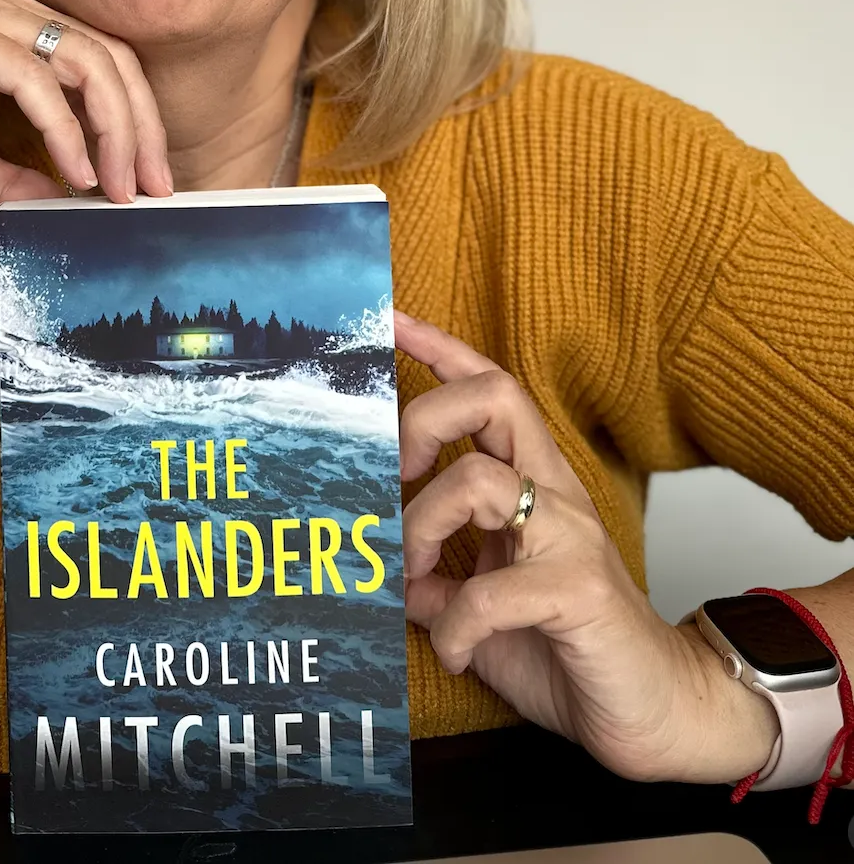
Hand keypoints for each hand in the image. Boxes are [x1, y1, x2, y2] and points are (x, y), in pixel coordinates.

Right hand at [0, 0, 171, 209]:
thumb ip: (14, 176)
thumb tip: (67, 202)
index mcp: (14, 31)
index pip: (103, 66)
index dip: (138, 123)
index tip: (151, 183)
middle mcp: (7, 11)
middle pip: (110, 60)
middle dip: (141, 129)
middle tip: (153, 189)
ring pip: (83, 61)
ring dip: (113, 130)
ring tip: (119, 186)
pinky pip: (31, 76)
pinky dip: (62, 127)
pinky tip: (75, 171)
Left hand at [394, 312, 778, 783]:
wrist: (657, 714)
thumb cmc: (570, 651)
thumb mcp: (481, 608)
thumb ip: (434, 582)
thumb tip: (377, 570)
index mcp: (532, 484)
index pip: (491, 390)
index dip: (442, 349)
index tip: (392, 320)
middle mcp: (554, 495)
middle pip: (494, 396)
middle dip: (424, 419)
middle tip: (394, 477)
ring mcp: (570, 538)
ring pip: (477, 481)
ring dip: (421, 528)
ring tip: (413, 579)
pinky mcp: (579, 592)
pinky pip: (490, 592)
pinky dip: (453, 627)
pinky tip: (454, 653)